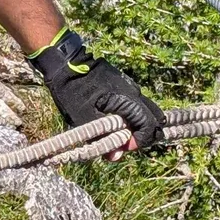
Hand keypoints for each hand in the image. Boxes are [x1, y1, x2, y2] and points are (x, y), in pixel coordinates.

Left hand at [28, 29, 162, 151]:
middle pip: (155, 118)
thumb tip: (116, 157)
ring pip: (146, 111)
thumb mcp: (84, 120)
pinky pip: (135, 103)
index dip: (139, 141)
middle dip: (142, 134)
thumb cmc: (72, 91)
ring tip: (115, 131)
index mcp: (129, 101)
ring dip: (136, 125)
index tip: (122, 146)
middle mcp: (135, 92)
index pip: (150, 127)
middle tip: (122, 141)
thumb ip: (102, 138)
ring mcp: (130, 87)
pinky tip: (111, 119)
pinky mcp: (123, 85)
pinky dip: (130, 115)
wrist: (64, 62)